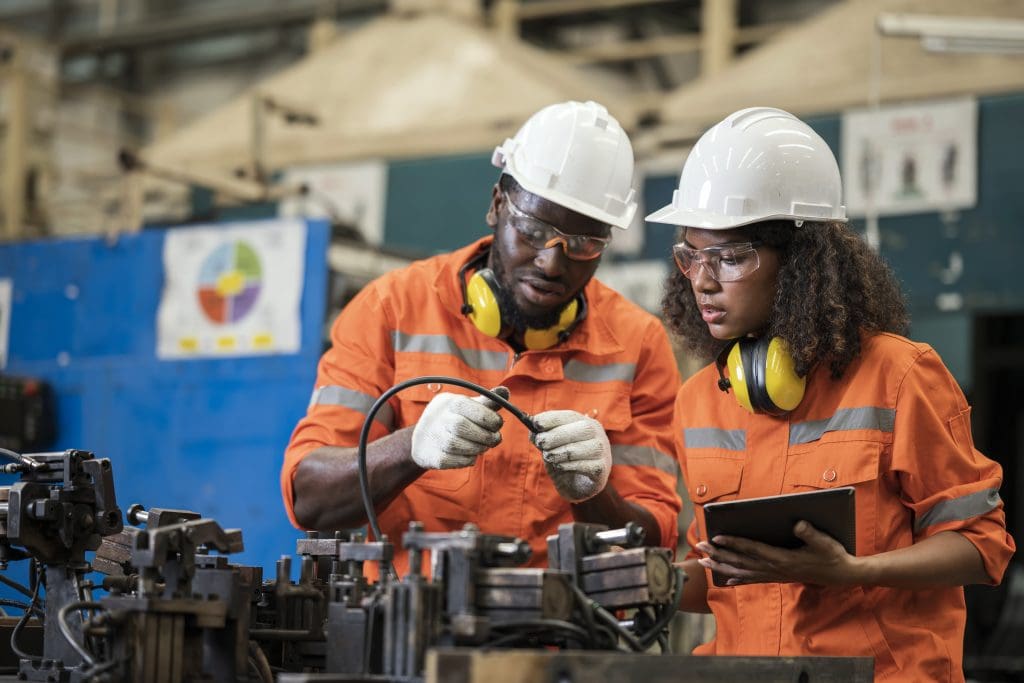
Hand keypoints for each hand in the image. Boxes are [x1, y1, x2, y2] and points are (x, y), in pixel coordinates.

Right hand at [410, 388, 506, 469]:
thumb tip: (505, 391)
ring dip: (476, 448)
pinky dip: (466, 459)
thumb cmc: (454, 419)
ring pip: (455, 445)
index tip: (498, 424)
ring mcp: (432, 437)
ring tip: (483, 447)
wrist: (424, 439)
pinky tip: (471, 455)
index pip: (468, 406)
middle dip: (484, 435)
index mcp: (449, 402)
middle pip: (460, 426)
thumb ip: (487, 402)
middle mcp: (437, 418)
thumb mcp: (469, 407)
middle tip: (495, 439)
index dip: (487, 416)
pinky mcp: (431, 456)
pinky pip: (451, 460)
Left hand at [531, 410, 611, 502]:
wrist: (577, 486)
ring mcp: (602, 451)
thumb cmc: (564, 461)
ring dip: (561, 451)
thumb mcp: (551, 448)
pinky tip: (559, 466)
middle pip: (582, 428)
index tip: (536, 422)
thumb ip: (543, 439)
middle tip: (540, 442)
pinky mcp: (601, 469)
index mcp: (585, 422)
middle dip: (557, 434)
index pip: (570, 416)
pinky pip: (587, 465)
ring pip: (584, 447)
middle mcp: (598, 434)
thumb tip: (532, 432)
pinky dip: (569, 465)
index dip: (553, 418)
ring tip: (548, 456)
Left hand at [695, 521, 855, 586]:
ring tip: (703, 562)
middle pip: (741, 561)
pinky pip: (752, 579)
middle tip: (700, 546)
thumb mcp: (825, 542)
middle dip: (718, 554)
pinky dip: (737, 579)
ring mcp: (774, 575)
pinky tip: (726, 580)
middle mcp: (774, 569)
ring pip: (742, 572)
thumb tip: (798, 523)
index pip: (753, 549)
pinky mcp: (777, 578)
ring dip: (721, 566)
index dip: (734, 543)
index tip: (717, 538)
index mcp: (782, 558)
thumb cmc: (832, 555)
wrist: (840, 575)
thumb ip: (810, 533)